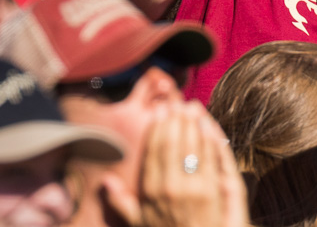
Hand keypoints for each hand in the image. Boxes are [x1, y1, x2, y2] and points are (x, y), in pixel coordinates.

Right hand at [127, 101, 247, 226]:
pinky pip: (209, 158)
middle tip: (175, 102)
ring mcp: (191, 189)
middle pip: (171, 144)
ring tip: (191, 107)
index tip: (158, 109)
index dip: (157, 127)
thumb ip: (120, 201)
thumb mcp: (137, 222)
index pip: (153, 151)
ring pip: (191, 147)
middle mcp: (168, 188)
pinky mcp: (211, 191)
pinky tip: (207, 125)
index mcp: (150, 191)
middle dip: (174, 120)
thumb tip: (106, 181)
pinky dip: (208, 139)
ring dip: (192, 124)